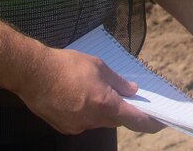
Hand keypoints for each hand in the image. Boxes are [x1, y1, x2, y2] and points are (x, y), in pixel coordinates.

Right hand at [15, 47, 164, 134]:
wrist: (32, 73)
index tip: (160, 121)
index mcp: (104, 104)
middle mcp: (93, 120)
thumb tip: (132, 91)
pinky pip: (82, 122)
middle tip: (124, 97)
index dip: (150, 122)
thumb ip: (117, 81)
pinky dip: (85, 111)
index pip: (135, 120)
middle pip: (116, 120)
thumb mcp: (97, 66)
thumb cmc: (65, 65)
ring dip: (101, 109)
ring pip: (98, 121)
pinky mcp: (64, 127)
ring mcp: (77, 126)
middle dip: (121, 110)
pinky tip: (76, 96)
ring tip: (91, 89)